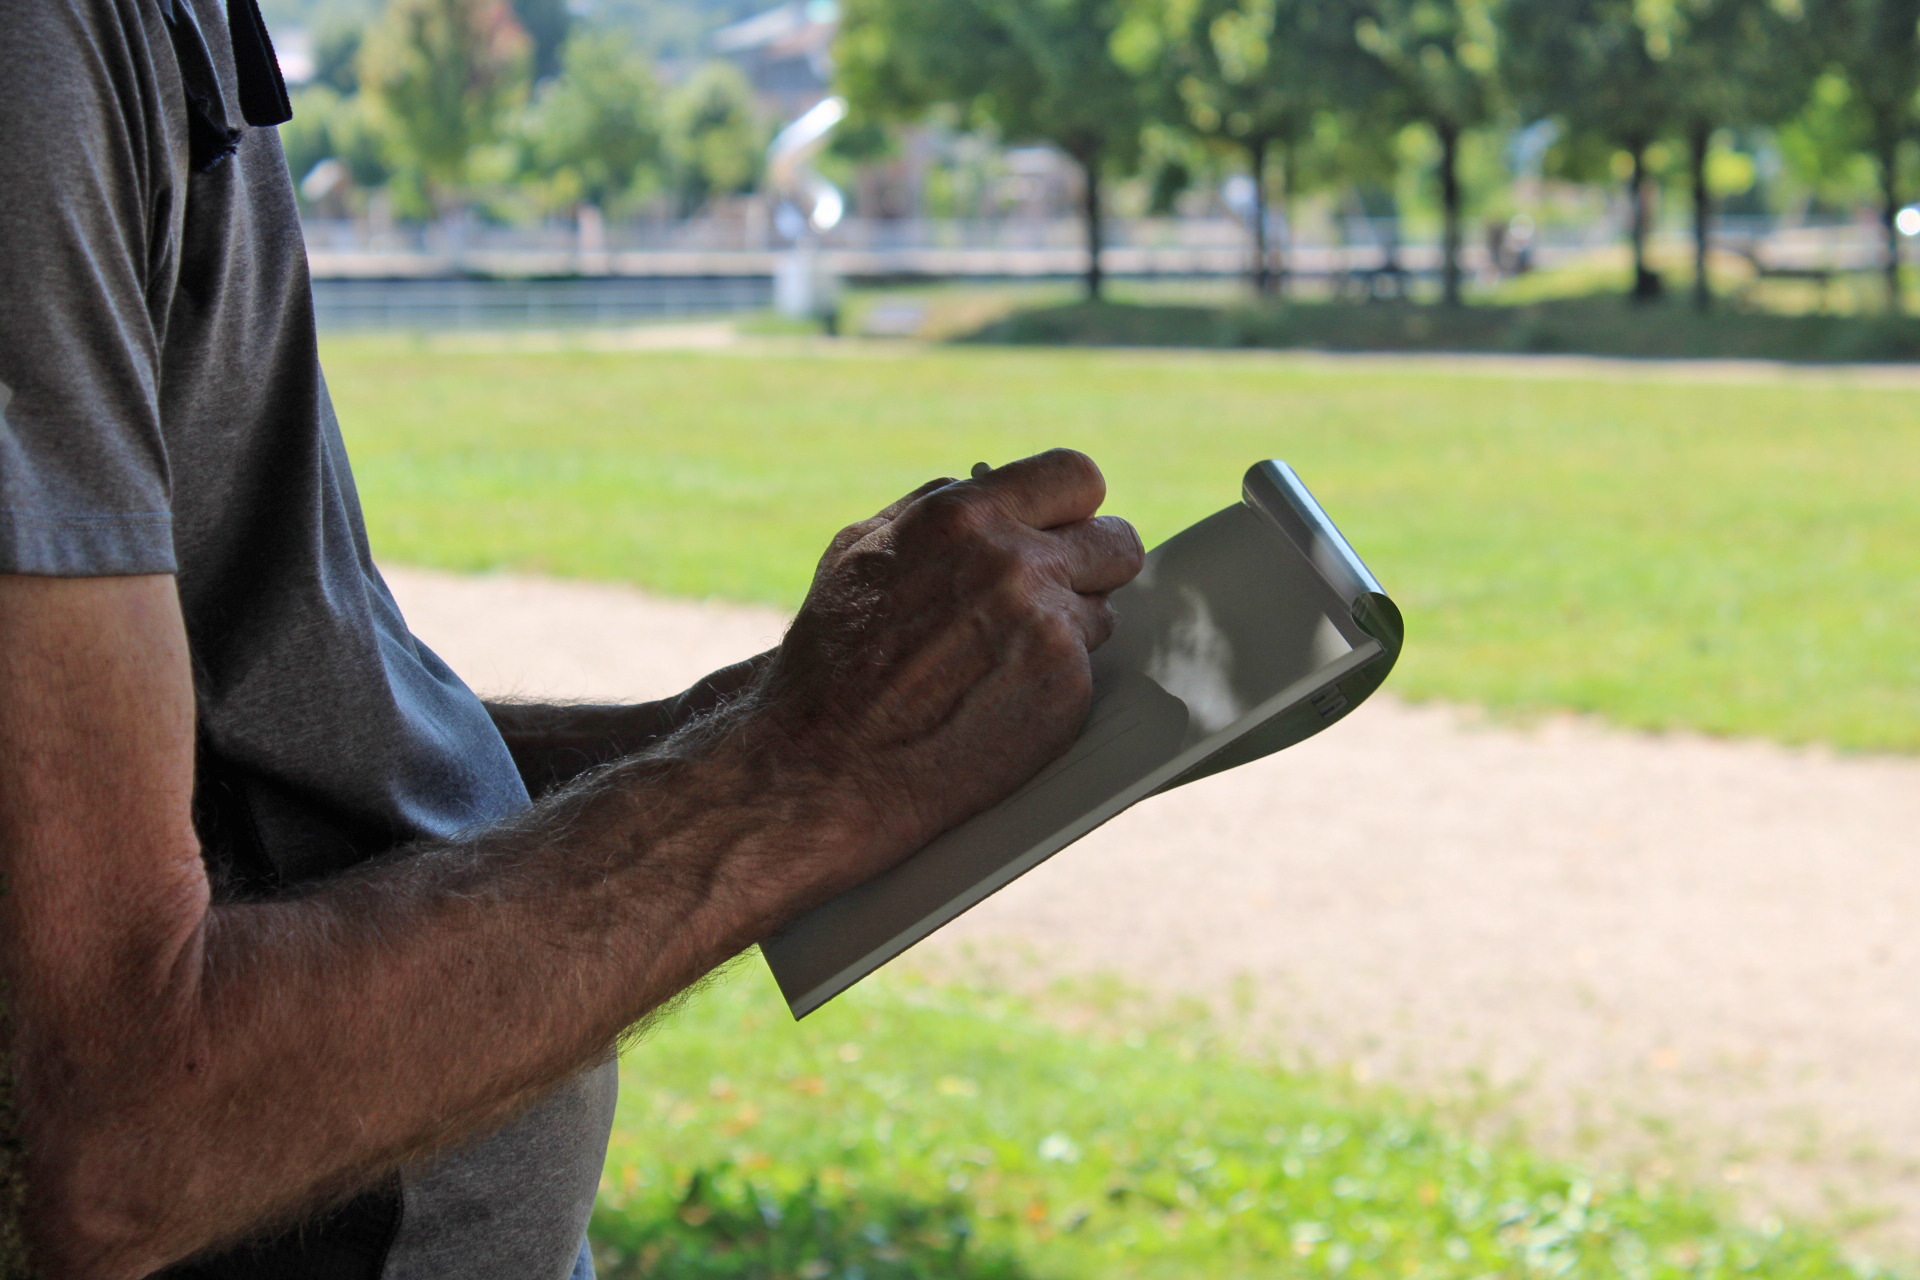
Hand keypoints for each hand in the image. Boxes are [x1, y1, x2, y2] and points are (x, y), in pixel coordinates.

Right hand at [756, 449, 1143, 894]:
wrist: (826, 764)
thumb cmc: (832, 660)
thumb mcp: (861, 552)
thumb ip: (934, 508)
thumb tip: (986, 485)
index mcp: (964, 518)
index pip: (1076, 477)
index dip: (1075, 506)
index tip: (1069, 527)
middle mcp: (1014, 564)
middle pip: (1117, 544)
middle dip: (1093, 566)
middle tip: (1062, 593)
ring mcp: (1047, 628)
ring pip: (1101, 613)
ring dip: (1066, 633)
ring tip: (996, 664)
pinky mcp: (1066, 690)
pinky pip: (1087, 673)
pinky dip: (1052, 687)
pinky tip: (997, 703)